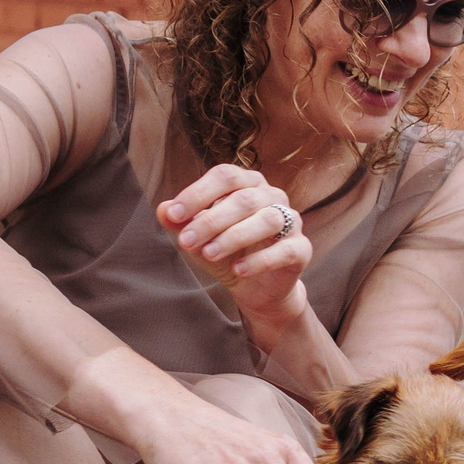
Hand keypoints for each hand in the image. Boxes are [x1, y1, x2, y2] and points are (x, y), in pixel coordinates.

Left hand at [158, 164, 312, 320]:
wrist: (255, 288)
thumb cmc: (227, 253)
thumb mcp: (199, 238)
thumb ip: (182, 223)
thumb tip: (162, 210)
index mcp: (248, 184)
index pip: (225, 176)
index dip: (198, 193)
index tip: (173, 215)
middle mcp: (273, 196)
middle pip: (244, 199)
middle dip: (210, 221)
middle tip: (185, 242)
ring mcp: (292, 221)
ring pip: (267, 221)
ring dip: (233, 237)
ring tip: (209, 254)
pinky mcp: (301, 249)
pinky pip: (284, 250)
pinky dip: (258, 261)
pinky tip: (238, 270)